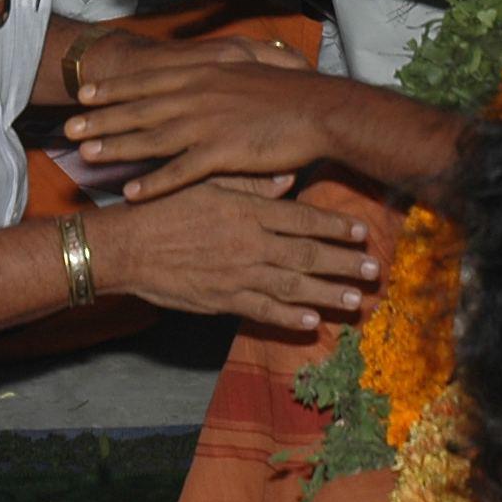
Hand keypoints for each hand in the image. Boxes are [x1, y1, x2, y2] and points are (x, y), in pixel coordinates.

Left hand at [66, 56, 341, 199]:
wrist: (319, 108)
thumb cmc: (289, 91)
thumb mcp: (250, 66)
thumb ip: (221, 69)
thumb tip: (205, 67)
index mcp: (205, 72)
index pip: (149, 78)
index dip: (115, 88)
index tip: (86, 94)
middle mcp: (199, 93)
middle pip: (140, 107)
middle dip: (102, 117)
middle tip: (70, 128)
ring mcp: (209, 122)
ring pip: (152, 137)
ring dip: (116, 147)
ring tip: (86, 156)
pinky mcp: (223, 151)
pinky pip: (180, 170)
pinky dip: (154, 182)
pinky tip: (131, 193)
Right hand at [87, 180, 379, 331]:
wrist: (128, 246)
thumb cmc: (165, 208)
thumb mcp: (207, 183)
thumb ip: (251, 184)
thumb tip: (289, 178)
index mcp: (249, 212)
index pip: (303, 219)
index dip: (336, 227)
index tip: (363, 233)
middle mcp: (250, 244)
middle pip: (307, 255)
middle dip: (343, 265)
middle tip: (374, 272)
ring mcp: (237, 275)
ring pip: (292, 287)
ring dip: (327, 295)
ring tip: (355, 301)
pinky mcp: (222, 300)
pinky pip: (262, 311)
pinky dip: (288, 319)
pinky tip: (312, 323)